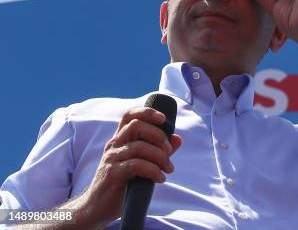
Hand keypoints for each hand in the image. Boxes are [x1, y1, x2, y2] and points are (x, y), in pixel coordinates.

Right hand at [74, 107, 181, 227]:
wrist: (96, 207)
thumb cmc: (121, 183)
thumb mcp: (141, 164)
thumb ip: (158, 150)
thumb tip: (177, 139)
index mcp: (120, 139)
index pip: (129, 115)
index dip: (147, 112)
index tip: (163, 119)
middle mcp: (114, 145)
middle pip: (136, 125)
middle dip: (158, 135)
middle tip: (169, 151)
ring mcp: (111, 159)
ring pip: (139, 147)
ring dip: (160, 156)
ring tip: (168, 168)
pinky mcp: (112, 174)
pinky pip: (136, 165)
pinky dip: (153, 170)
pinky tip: (159, 179)